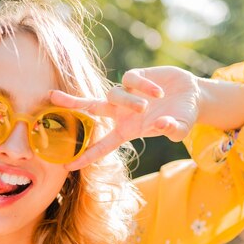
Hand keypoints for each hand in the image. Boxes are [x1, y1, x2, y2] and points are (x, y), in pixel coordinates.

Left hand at [50, 66, 200, 170]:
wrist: (193, 96)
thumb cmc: (183, 117)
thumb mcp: (180, 128)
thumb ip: (172, 129)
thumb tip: (163, 125)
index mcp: (127, 130)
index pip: (102, 146)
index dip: (86, 156)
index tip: (67, 167)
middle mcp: (121, 112)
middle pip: (90, 107)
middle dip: (72, 103)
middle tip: (51, 98)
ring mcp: (126, 93)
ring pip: (113, 94)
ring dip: (130, 100)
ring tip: (152, 102)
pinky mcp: (135, 76)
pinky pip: (130, 79)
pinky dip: (143, 85)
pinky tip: (159, 90)